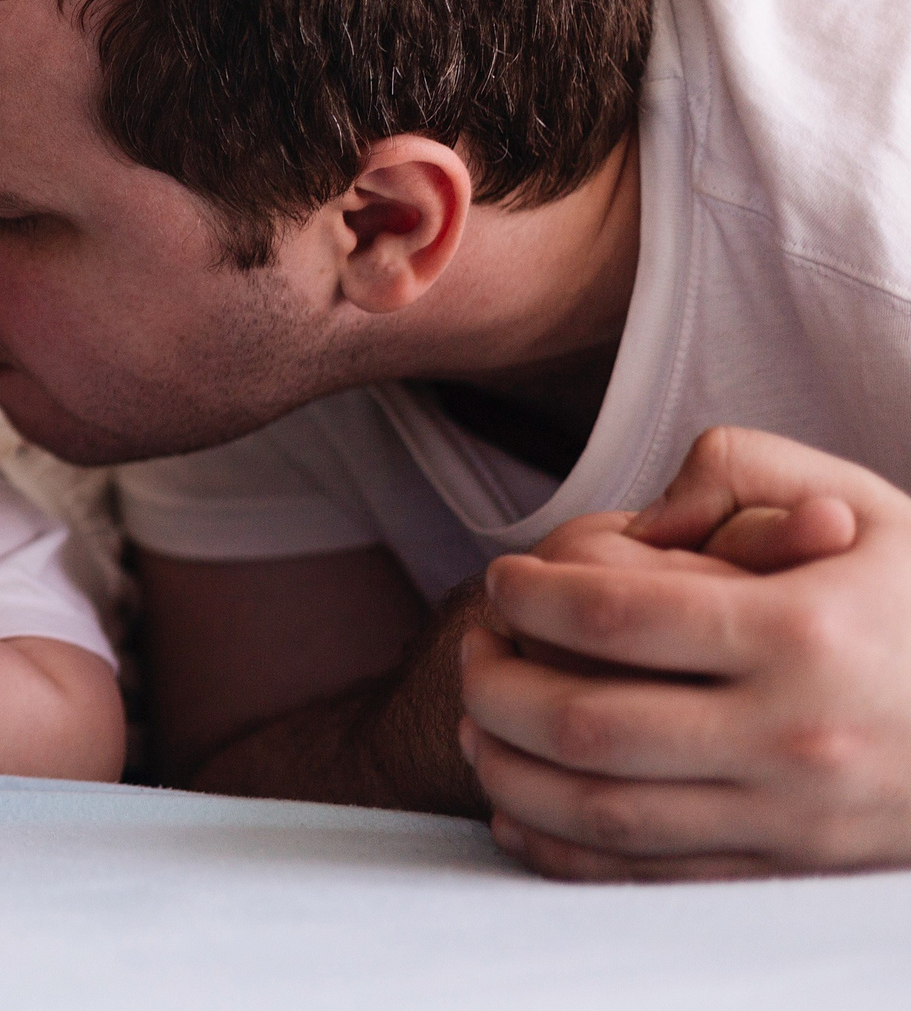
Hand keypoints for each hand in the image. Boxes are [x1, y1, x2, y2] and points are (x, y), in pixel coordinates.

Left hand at [460, 427, 910, 879]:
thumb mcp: (870, 506)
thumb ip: (747, 469)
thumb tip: (644, 509)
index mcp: (802, 635)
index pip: (613, 616)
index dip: (529, 595)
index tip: (503, 579)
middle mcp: (791, 738)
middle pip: (585, 724)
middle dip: (496, 685)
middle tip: (474, 648)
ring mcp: (789, 820)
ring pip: (599, 811)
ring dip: (509, 767)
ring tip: (477, 719)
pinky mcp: (785, 876)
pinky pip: (641, 877)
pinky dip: (559, 848)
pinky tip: (516, 805)